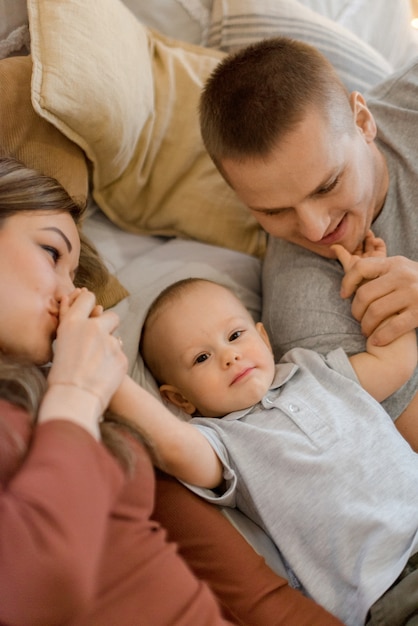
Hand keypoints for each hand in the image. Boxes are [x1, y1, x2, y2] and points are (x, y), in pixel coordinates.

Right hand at [46, 288, 127, 414]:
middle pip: (111, 316)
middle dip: (109, 326)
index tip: (92, 309)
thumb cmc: (61, 375)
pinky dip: (114, 364)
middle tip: (101, 340)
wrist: (74, 399)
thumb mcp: (60, 344)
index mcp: (73, 323)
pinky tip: (104, 375)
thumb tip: (75, 304)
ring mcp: (110, 342)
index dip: (90, 303)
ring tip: (98, 366)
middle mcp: (93, 328)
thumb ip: (71, 327)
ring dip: (110, 348)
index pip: (87, 299)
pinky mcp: (122, 356)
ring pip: (116, 339)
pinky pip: (120, 356)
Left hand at [331, 230, 385, 273]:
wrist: (370, 283)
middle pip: (362, 244)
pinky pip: (380, 247)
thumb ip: (341, 253)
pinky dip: (378, 242)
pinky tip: (375, 240)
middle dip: (362, 236)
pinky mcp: (382, 258)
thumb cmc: (357, 276)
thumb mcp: (348, 263)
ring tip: (367, 231)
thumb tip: (332, 246)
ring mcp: (373, 258)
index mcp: (354, 259)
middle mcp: (363, 258)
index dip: (352, 239)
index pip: (352, 247)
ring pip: (371, 243)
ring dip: (369, 236)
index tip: (352, 230)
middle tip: (361, 228)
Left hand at [339, 255, 417, 345]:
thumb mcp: (401, 269)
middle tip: (359, 319)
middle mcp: (403, 276)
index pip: (361, 268)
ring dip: (365, 326)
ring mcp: (412, 294)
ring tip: (366, 330)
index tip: (343, 295)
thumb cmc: (417, 283)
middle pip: (364, 294)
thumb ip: (380, 270)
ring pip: (374, 312)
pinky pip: (391, 327)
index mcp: (395, 263)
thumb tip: (347, 269)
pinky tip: (376, 341)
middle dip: (356, 311)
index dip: (347, 282)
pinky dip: (380, 337)